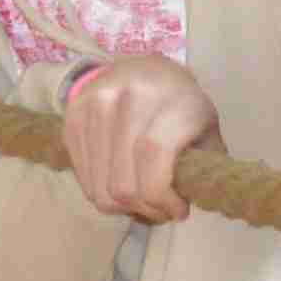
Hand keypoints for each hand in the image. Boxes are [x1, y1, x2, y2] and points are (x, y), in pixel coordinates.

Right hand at [61, 57, 217, 223]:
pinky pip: (83, 176)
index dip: (162, 197)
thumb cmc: (182, 108)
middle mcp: (129, 96)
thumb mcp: (207, 133)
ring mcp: (95, 104)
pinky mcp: (73, 116)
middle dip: (144, 208)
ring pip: (99, 187)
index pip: (153, 156)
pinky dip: (102, 191)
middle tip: (160, 210)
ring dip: (122, 206)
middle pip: (123, 182)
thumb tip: (180, 210)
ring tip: (141, 198)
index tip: (178, 211)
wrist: (144, 70)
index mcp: (171, 99)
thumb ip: (202, 170)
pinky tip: (121, 182)